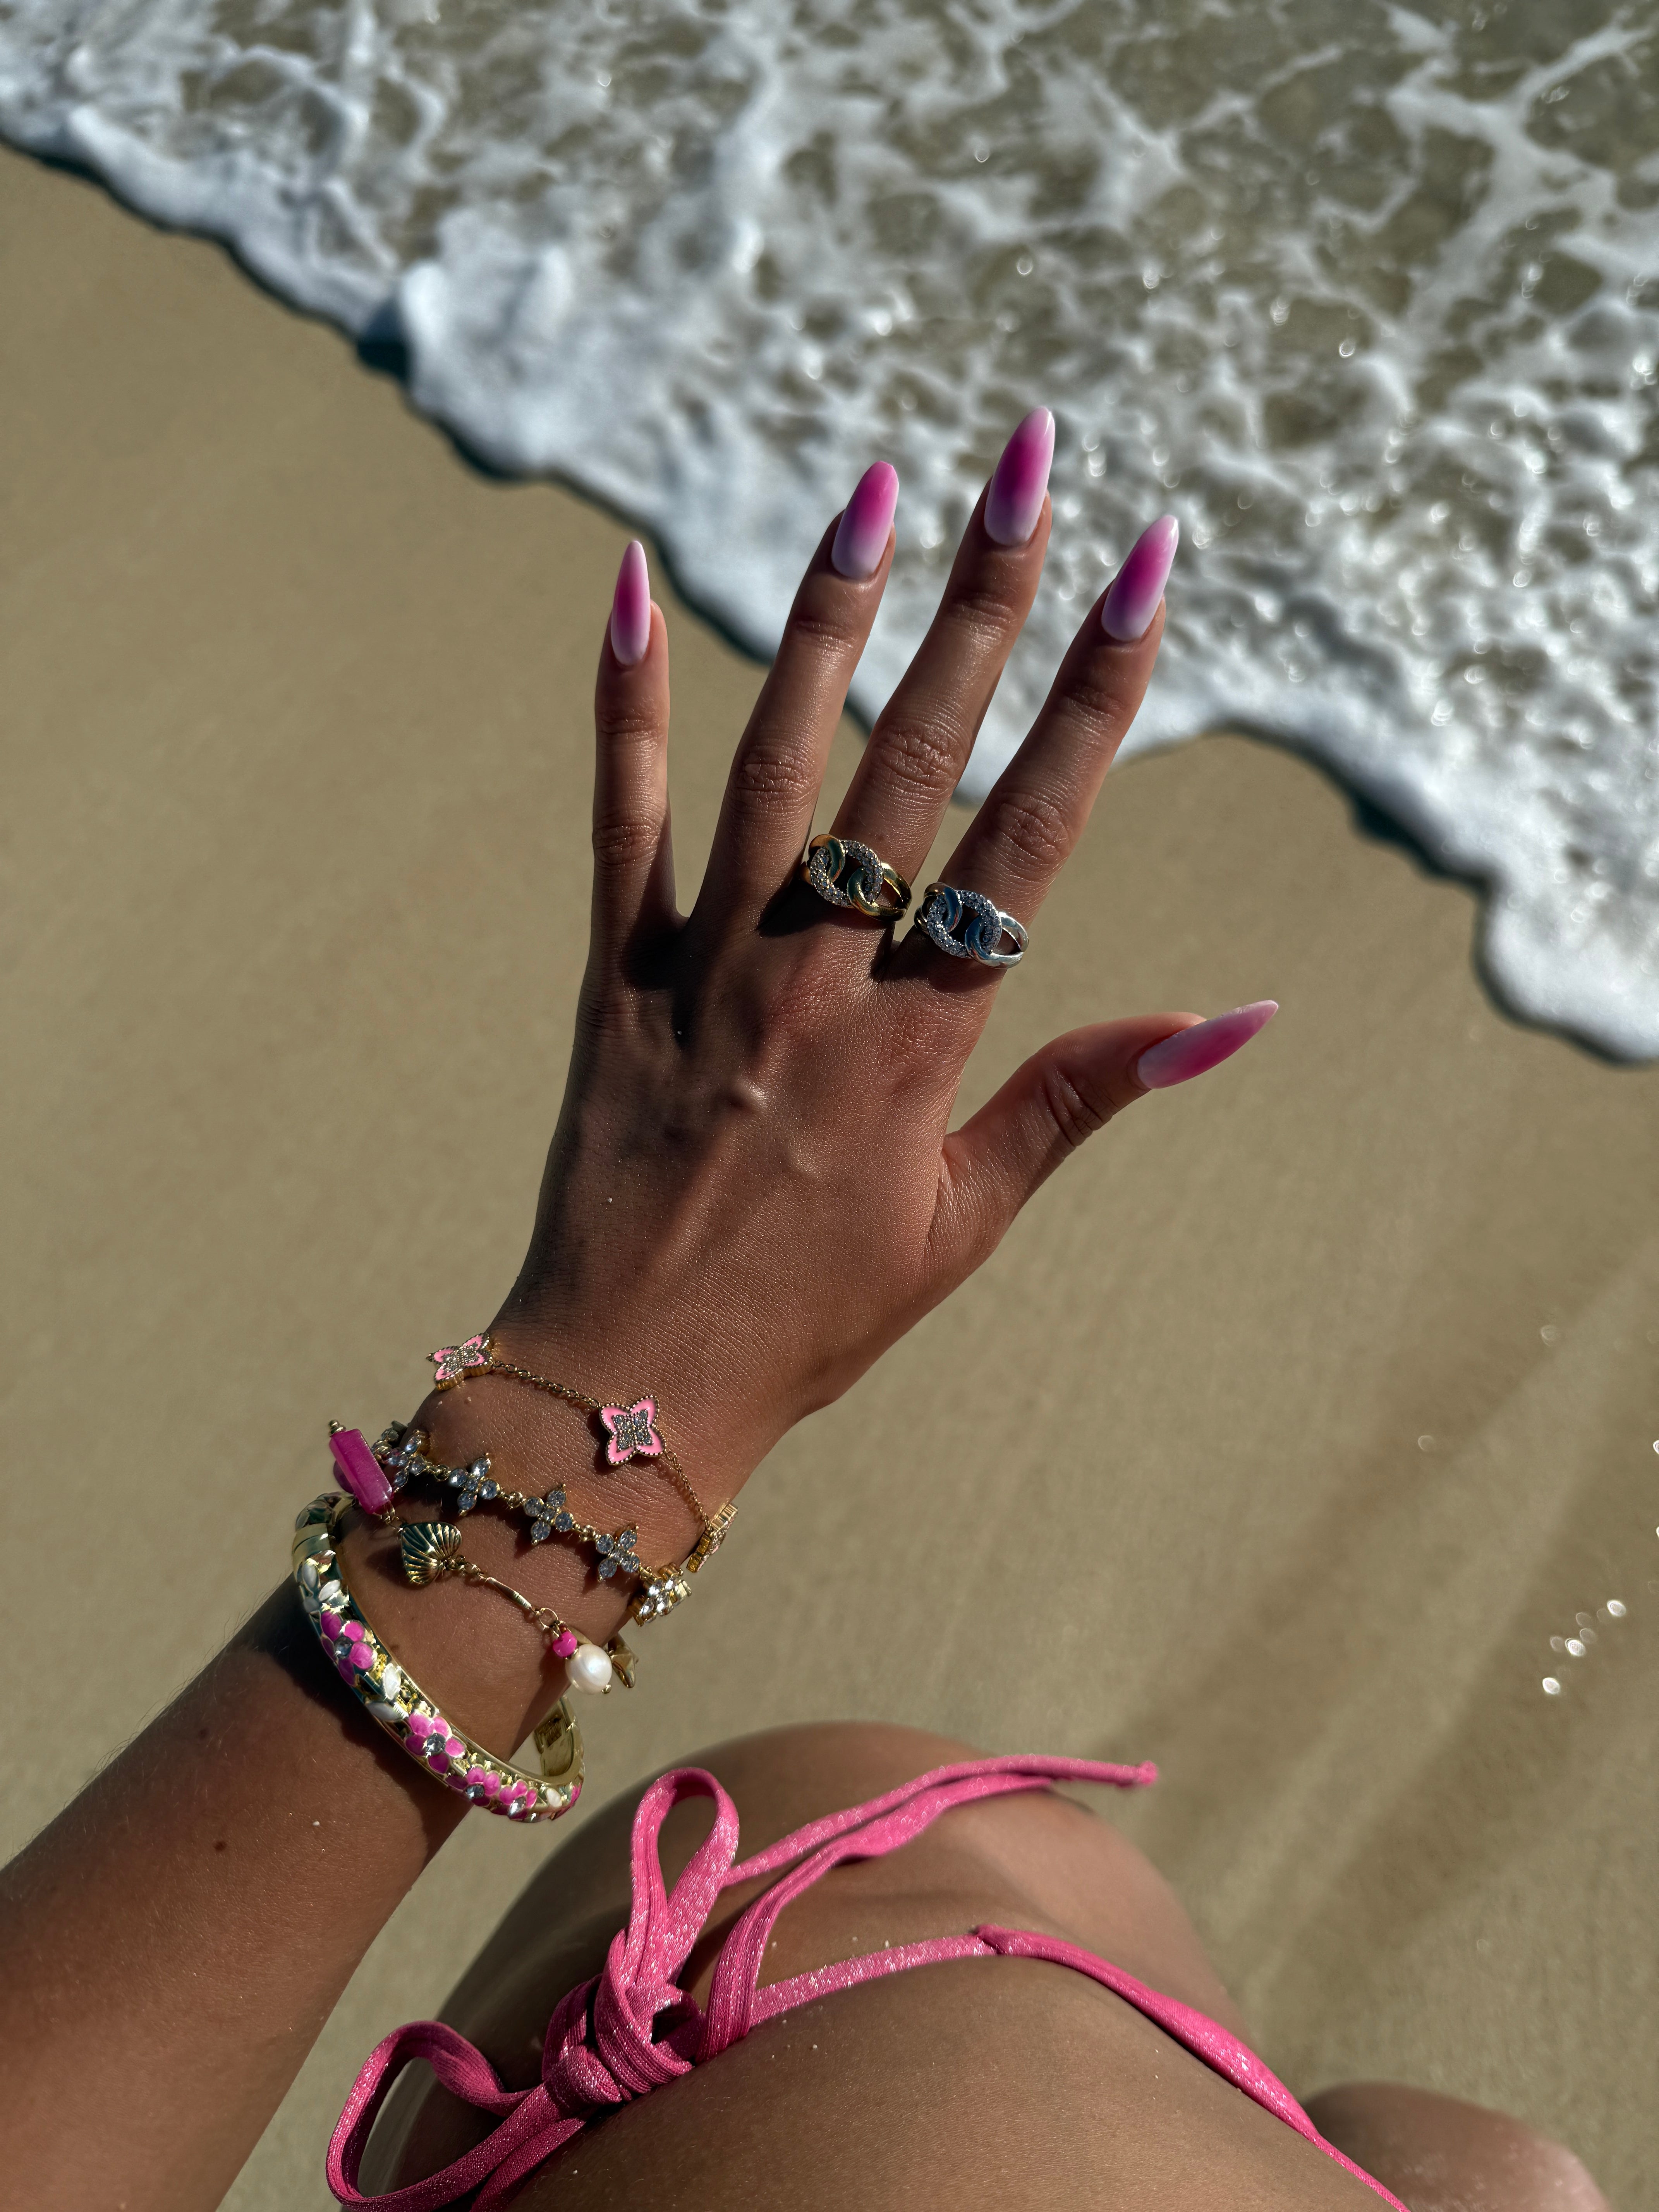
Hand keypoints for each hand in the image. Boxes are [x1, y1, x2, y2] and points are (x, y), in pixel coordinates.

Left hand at [487, 409, 1272, 1509]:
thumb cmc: (816, 1315)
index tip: (1142, 571)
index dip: (1094, 695)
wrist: (633, 1380)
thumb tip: (1235, 1015)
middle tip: (1027, 461)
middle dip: (983, 606)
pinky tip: (618, 587)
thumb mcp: (971, 1222)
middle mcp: (818, 981)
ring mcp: (705, 968)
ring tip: (875, 490)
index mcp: (919, 1042)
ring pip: (775, 763)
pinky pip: (618, 822)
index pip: (1028, 836)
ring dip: (828, 620)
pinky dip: (620, 709)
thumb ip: (1086, 1098)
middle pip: (915, 762)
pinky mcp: (610, 975)